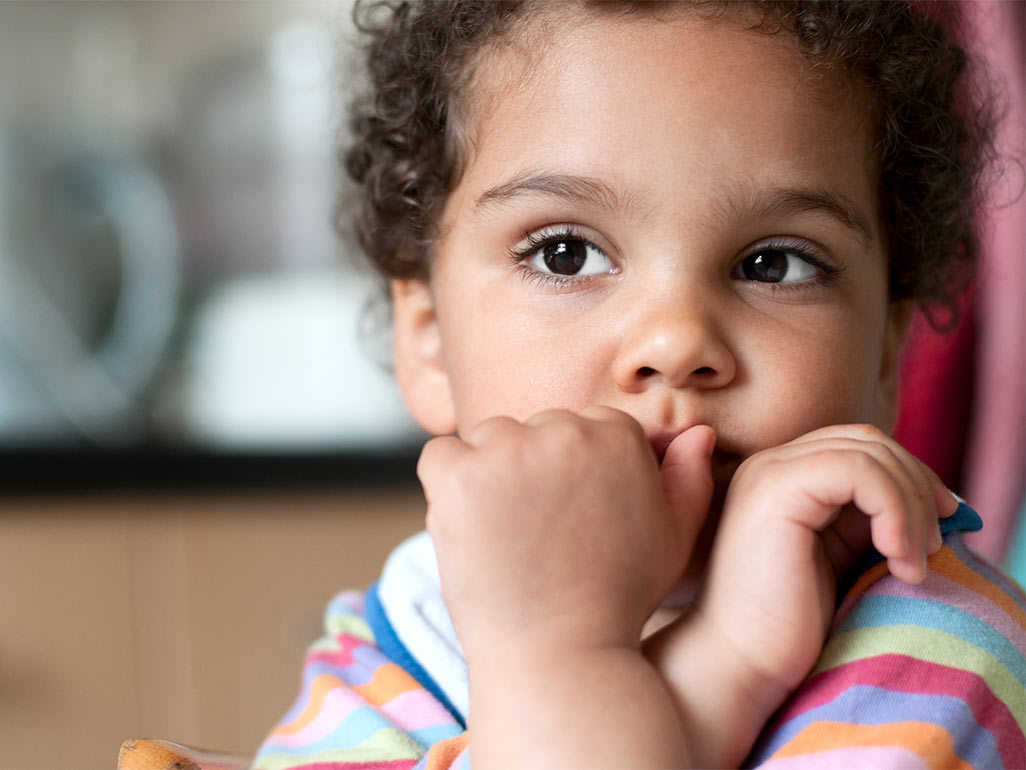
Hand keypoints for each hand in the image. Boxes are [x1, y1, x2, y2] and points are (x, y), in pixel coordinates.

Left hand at [418, 407, 715, 657]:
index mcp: (617, 435)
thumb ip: (688, 480)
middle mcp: (565, 431)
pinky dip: (445, 486)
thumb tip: (696, 432)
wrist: (561, 656)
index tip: (571, 519)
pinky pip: (439, 456)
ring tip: (507, 536)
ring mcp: (509, 452)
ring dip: (489, 475)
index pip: (583, 427)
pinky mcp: (461, 476)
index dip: (573, 475)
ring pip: (487, 440)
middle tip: (537, 534)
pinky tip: (470, 528)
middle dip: (531, 470)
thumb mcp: (673, 539)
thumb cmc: (618, 599)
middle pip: (533, 430)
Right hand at [646, 424, 956, 767]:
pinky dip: (895, 511)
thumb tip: (937, 499)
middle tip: (936, 544)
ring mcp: (768, 472)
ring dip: (912, 505)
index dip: (911, 477)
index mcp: (782, 476)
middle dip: (919, 486)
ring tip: (914, 564)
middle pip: (868, 440)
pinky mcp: (776, 490)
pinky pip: (858, 472)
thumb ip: (869, 518)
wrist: (740, 662)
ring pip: (868, 451)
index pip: (860, 446)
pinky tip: (897, 560)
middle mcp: (769, 463)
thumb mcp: (841, 555)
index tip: (942, 526)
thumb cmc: (788, 625)